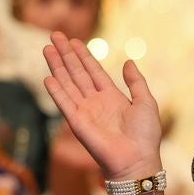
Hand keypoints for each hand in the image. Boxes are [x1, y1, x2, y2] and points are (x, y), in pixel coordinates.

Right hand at [42, 33, 163, 179]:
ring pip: (68, 84)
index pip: (93, 71)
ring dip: (57, 66)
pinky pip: (64, 104)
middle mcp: (95, 102)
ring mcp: (85, 111)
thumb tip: (129, 62)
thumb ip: (136, 82)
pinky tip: (48, 77)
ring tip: (47, 48)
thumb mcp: (145, 102)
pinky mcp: (77, 123)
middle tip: (54, 35)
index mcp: (112, 96)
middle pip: (77, 73)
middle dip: (66, 55)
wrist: (137, 159)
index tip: (73, 40)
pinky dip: (56, 91)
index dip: (83, 55)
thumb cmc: (145, 135)